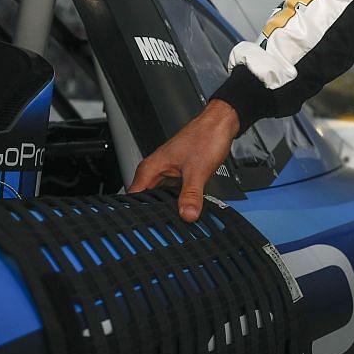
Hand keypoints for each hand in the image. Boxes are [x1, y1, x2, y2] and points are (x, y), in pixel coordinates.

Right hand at [127, 100, 241, 222]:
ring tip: (174, 221)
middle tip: (162, 229)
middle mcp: (155, 170)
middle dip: (152, 214)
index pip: (132, 197)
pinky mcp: (178, 175)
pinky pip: (172, 194)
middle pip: (145, 200)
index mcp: (151, 168)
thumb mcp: (198, 171)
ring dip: (166, 208)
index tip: (142, 226)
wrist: (220, 124)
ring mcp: (167, 172)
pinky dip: (176, 202)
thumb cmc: (205, 136)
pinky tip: (185, 209)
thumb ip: (191, 195)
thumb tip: (187, 215)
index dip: (135, 213)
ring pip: (160, 198)